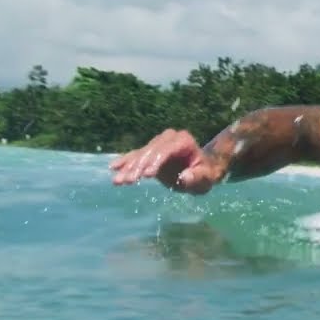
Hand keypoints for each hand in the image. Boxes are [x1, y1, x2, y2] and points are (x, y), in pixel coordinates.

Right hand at [109, 129, 225, 194]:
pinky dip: (125, 161)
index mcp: (183, 141)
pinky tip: (113, 167)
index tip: (146, 175)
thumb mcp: (206, 179)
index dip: (156, 162)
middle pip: (150, 151)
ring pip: (140, 154)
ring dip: (128, 167)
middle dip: (138, 167)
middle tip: (127, 181)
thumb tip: (185, 177)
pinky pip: (135, 155)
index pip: (166, 150)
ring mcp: (158, 142)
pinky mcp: (150, 150)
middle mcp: (169, 137)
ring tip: (118, 181)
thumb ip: (196, 178)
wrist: (201, 169)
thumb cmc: (205, 174)